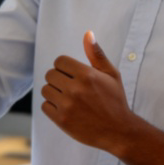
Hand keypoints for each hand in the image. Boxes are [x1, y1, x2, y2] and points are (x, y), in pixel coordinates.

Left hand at [40, 32, 135, 151]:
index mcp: (87, 75)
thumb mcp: (111, 74)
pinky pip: (44, 106)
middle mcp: (75, 89)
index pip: (59, 61)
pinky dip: (52, 107)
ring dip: (54, 93)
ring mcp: (67, 105)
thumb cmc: (115, 100)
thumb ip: (96, 54)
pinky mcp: (62, 120)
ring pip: (45, 90)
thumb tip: (88, 33)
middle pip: (49, 74)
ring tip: (69, 99)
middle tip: (71, 88)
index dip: (65, 67)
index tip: (73, 75)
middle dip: (58, 79)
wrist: (118, 131)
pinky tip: (66, 109)